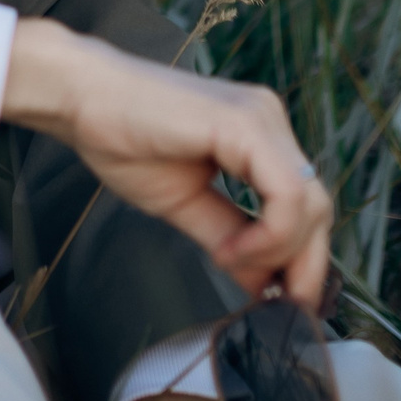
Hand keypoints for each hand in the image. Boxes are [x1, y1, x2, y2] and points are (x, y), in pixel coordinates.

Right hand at [2, 20, 332, 303]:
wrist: (81, 98)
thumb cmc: (123, 141)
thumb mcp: (186, 204)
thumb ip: (231, 238)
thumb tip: (263, 284)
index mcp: (259, 136)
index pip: (305, 205)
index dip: (301, 260)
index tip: (277, 299)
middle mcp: (269, 121)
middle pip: (319, 207)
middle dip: (303, 265)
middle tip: (274, 302)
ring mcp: (262, 118)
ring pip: (310, 203)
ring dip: (281, 252)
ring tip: (233, 265)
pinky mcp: (246, 124)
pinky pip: (285, 195)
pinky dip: (268, 235)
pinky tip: (230, 251)